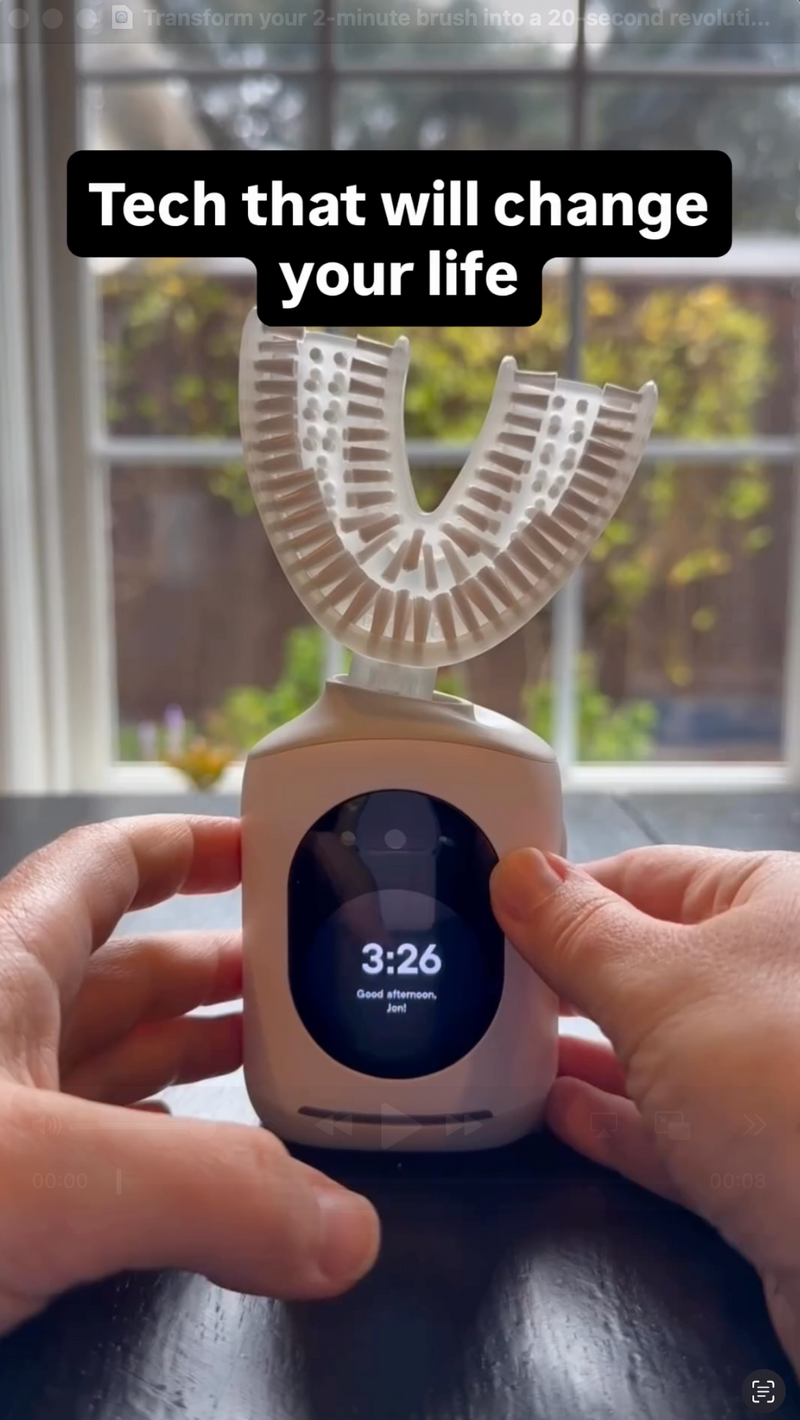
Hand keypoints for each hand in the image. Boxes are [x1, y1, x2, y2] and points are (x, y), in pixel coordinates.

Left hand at [0, 816, 378, 1332]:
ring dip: (190, 1063)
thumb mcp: (47, 1173)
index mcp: (2, 965)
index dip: (192, 846)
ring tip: (275, 1072)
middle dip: (222, 970)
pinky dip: (150, 1151)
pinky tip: (186, 1179)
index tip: (266, 849)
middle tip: (306, 982)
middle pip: (125, 968)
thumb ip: (210, 1189)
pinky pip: (84, 1148)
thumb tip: (337, 1222)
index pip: (109, 862)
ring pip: (105, 1062)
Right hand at [491, 844, 799, 1368]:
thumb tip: (521, 876)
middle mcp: (783, 984)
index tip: (504, 906)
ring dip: (589, 1050)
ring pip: (662, 1046)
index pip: (649, 874)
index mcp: (777, 907)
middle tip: (502, 980)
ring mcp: (775, 1075)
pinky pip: (672, 1126)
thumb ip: (578, 931)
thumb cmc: (794, 1092)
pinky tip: (564, 1112)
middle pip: (653, 961)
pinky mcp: (765, 1158)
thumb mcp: (659, 987)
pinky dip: (614, 1119)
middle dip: (575, 974)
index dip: (569, 890)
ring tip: (518, 1045)